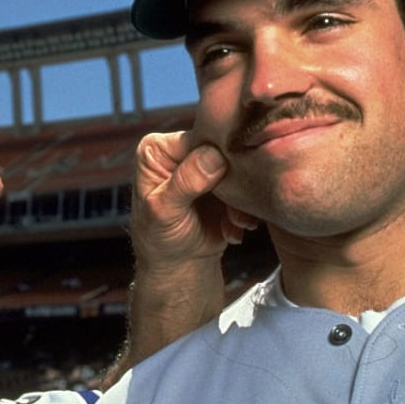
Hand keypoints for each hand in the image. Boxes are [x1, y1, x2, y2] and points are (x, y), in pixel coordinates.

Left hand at [130, 130, 256, 270]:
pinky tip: (233, 230)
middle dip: (234, 181)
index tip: (228, 180)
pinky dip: (244, 211)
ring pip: (239, 170)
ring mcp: (205, 167)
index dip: (219, 155)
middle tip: (234, 212)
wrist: (177, 266)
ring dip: (241, 201)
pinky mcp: (224, 184)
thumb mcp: (164, 211)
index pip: (198, 137)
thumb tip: (213, 156)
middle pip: (223, 150)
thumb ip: (185, 182)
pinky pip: (246, 187)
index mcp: (158, 149)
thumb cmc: (158, 239)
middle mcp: (181, 151)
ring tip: (235, 224)